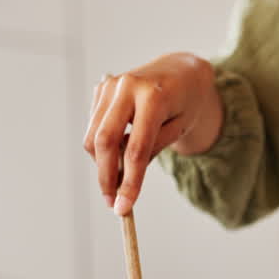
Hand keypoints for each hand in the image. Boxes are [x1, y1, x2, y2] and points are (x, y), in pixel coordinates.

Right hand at [83, 53, 222, 215]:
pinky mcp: (101, 89)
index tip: (124, 207)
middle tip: (112, 201)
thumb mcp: (180, 129)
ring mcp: (110, 85)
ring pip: (93, 136)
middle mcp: (127, 86)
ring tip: (119, 178)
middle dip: (106, 176)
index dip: (129, 181)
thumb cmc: (185, 102)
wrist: (181, 71)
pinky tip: (119, 150)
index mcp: (154, 96)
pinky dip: (101, 146)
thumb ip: (152, 150)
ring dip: (101, 163)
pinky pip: (94, 127)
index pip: (136, 148)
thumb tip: (123, 179)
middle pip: (105, 140)